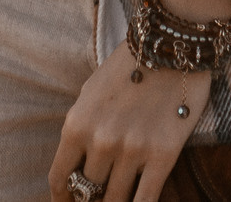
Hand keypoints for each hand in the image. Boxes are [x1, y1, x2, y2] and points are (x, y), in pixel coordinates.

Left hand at [47, 40, 212, 201]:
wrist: (170, 44)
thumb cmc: (128, 67)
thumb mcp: (90, 94)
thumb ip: (81, 131)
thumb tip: (77, 169)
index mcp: (76, 124)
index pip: (60, 178)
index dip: (62, 199)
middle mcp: (101, 141)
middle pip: (89, 193)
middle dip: (92, 200)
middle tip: (99, 197)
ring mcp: (132, 150)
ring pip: (116, 201)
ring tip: (118, 197)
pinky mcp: (163, 155)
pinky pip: (145, 201)